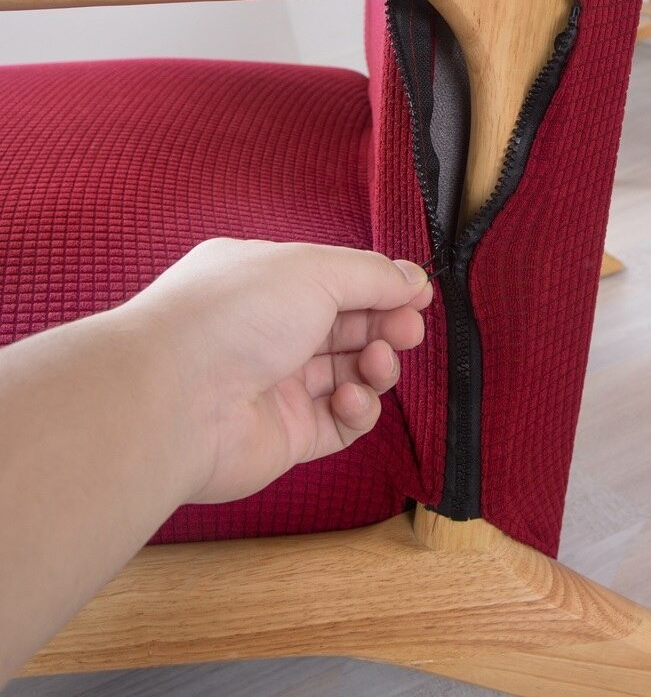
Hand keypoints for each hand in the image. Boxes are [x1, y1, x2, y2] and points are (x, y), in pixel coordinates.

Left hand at [120, 239, 431, 504]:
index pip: (338, 282)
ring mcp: (279, 385)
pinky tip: (349, 398)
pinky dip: (357, 410)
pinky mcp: (288, 434)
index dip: (381, 287)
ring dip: (375, 366)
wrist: (176, 396)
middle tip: (407, 330)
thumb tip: (413, 277)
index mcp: (267, 283)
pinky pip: (341, 422)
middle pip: (348, 328)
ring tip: (376, 362)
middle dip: (386, 326)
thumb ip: (371, 274)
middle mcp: (271, 332)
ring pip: (350, 374)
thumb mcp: (314, 270)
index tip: (418, 293)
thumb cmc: (236, 315)